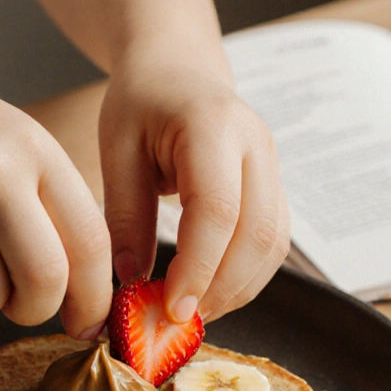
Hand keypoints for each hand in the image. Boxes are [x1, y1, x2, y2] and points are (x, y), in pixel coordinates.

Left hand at [99, 53, 289, 323]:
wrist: (178, 69)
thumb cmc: (142, 102)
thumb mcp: (117, 148)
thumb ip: (124, 214)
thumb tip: (132, 281)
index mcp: (212, 126)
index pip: (218, 210)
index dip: (198, 267)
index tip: (170, 308)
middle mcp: (255, 145)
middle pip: (257, 234)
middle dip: (220, 288)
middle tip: (178, 321)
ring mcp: (272, 167)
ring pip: (273, 246)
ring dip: (236, 290)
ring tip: (191, 313)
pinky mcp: (273, 189)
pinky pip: (272, 244)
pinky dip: (245, 277)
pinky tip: (209, 293)